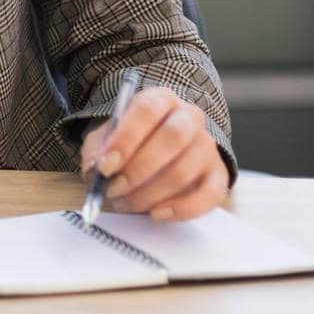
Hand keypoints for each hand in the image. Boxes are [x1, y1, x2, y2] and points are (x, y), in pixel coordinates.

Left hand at [79, 86, 230, 221]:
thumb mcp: (106, 137)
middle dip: (139, 169)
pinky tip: (156, 214)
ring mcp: (207, 146)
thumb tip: (95, 170)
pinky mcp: (218, 174)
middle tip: (113, 189)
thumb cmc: (129, 141)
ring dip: (150, 193)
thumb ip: (98, 150)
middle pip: (172, 138)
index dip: (125, 139)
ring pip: (184, 170)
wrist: (158, 149)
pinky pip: (209, 194)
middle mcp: (189, 117)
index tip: (105, 166)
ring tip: (125, 203)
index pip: (147, 111)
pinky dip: (181, 209)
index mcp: (160, 99)